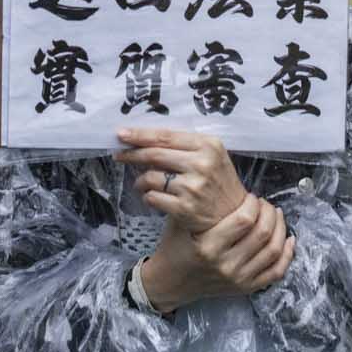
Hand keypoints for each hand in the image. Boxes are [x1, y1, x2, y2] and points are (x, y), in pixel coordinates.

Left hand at [115, 126, 248, 232]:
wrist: (232, 217)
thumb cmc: (216, 182)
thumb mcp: (209, 156)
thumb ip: (183, 145)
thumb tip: (143, 139)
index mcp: (208, 145)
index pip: (166, 136)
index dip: (140, 135)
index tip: (121, 134)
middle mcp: (202, 164)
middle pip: (155, 154)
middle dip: (132, 154)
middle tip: (119, 155)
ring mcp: (193, 187)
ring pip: (151, 177)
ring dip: (140, 180)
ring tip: (141, 183)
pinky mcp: (185, 208)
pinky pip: (153, 198)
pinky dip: (147, 197)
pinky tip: (152, 197)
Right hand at [137, 191, 294, 314]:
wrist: (170, 281)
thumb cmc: (175, 246)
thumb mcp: (179, 220)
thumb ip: (198, 202)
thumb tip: (221, 177)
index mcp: (208, 246)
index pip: (245, 220)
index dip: (254, 204)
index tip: (250, 197)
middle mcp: (225, 265)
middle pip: (263, 234)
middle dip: (270, 213)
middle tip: (265, 204)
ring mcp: (237, 279)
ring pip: (274, 251)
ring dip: (281, 229)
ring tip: (276, 216)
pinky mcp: (245, 288)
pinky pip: (276, 272)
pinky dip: (287, 255)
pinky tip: (288, 240)